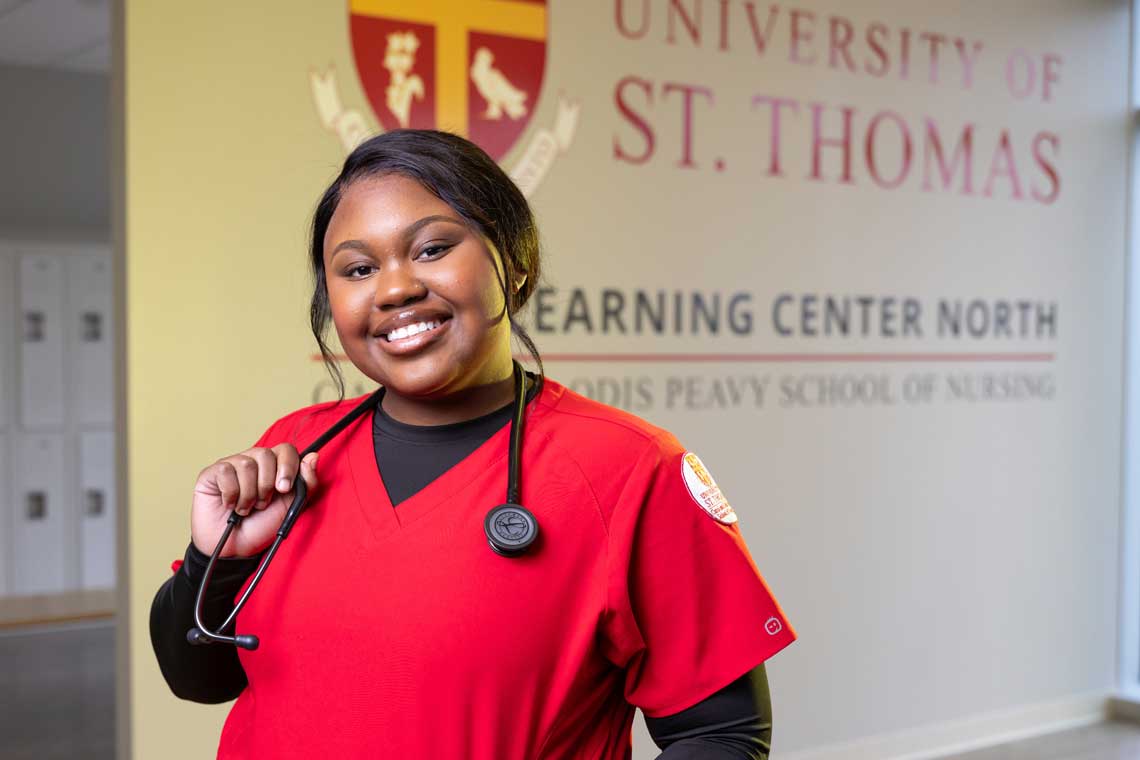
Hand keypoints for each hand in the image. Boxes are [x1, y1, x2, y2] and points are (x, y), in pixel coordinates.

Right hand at [191, 444, 318, 557]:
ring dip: (249, 494)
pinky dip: (231, 494)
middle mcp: (253, 461)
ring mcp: (232, 465)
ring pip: (246, 464)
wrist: (235, 548)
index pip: (285, 449)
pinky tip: (229, 505)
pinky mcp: (212, 473)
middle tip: (262, 504)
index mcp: (274, 466)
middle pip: (265, 454)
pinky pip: (226, 472)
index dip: (287, 467)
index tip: (284, 489)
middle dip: (267, 485)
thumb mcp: (292, 507)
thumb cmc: (262, 526)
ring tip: (246, 508)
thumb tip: (313, 457)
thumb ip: (307, 483)